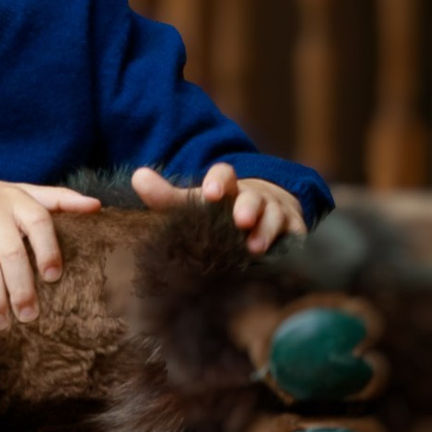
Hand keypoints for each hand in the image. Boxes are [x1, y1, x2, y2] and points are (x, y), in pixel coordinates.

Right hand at [0, 168, 100, 324]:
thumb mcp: (17, 192)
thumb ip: (55, 199)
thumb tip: (96, 207)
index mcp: (16, 197)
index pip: (40, 220)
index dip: (48, 249)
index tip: (53, 277)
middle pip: (12, 249)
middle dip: (21, 285)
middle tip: (29, 315)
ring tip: (3, 321)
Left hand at [130, 160, 306, 255]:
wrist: (263, 222)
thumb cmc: (219, 214)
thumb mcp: (193, 204)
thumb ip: (165, 196)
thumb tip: (137, 176)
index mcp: (228, 187)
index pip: (225, 175)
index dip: (218, 182)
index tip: (209, 193)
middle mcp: (255, 197)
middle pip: (253, 197)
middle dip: (248, 207)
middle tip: (240, 220)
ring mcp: (276, 214)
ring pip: (275, 217)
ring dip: (267, 230)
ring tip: (256, 248)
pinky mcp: (293, 233)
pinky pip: (295, 237)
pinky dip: (290, 244)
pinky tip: (281, 257)